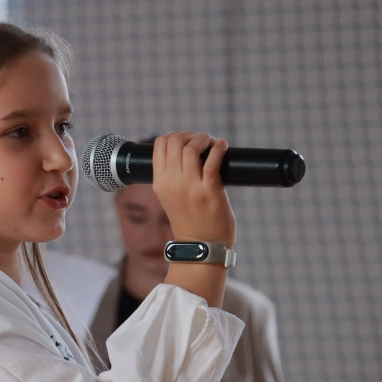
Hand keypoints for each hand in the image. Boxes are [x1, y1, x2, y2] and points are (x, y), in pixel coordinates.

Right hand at [151, 132, 235, 246]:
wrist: (201, 247)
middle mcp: (172, 183)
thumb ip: (173, 177)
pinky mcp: (210, 192)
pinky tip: (222, 146)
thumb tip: (186, 152)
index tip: (187, 140)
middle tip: (202, 141)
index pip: (159, 144)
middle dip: (190, 134)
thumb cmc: (190, 221)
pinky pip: (212, 162)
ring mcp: (190, 187)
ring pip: (191, 148)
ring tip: (212, 144)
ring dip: (204, 139)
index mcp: (159, 182)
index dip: (174, 135)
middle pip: (174, 141)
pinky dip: (218, 149)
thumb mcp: (170, 197)